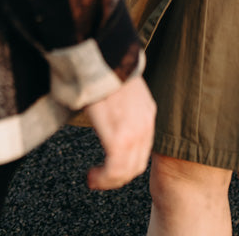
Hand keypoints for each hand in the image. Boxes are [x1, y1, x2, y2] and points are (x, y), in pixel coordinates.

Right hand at [84, 74, 155, 189]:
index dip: (126, 163)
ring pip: (126, 171)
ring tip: (94, 179)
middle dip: (117, 176)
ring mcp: (134, 133)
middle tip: (100, 178)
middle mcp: (145, 125)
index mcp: (146, 112)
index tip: (110, 166)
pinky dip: (103, 179)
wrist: (104, 57)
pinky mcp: (119, 138)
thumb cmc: (105, 69)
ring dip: (108, 180)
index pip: (142, 149)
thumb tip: (108, 115)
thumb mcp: (120, 91)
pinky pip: (115, 170)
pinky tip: (92, 176)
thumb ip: (120, 108)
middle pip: (137, 164)